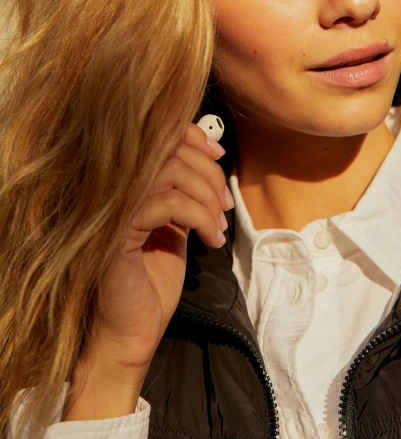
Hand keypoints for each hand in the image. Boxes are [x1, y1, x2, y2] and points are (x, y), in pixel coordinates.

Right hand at [83, 123, 231, 369]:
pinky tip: (210, 241)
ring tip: (218, 228)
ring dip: (207, 197)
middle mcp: (113, 187)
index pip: (156, 134)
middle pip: (168, 149)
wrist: (133, 329)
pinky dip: (199, 217)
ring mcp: (112, 207)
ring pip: (170, 172)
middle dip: (208, 173)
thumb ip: (182, 187)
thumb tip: (210, 154)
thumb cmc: (152, 279)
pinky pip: (167, 203)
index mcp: (125, 181)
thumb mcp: (175, 222)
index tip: (218, 155)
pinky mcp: (116, 230)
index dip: (192, 136)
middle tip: (226, 205)